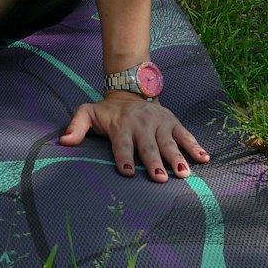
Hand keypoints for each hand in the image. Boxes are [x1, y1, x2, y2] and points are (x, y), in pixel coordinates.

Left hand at [59, 92, 209, 180]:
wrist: (130, 89)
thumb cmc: (109, 111)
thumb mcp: (88, 112)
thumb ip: (77, 126)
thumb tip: (63, 142)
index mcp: (121, 126)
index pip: (121, 143)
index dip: (123, 157)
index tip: (126, 171)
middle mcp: (141, 124)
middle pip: (148, 146)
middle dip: (153, 162)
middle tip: (160, 178)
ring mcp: (159, 123)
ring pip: (168, 142)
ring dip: (176, 157)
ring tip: (183, 173)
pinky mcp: (173, 122)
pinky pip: (185, 135)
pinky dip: (195, 146)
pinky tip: (204, 159)